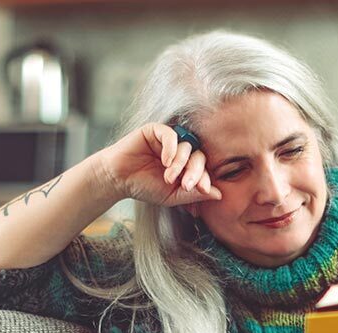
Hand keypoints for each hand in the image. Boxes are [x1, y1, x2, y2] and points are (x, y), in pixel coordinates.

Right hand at [96, 122, 221, 207]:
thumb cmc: (144, 187)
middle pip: (199, 157)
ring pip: (187, 147)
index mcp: (186, 167)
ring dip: (181, 164)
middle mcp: (180, 152)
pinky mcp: (156, 131)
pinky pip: (171, 135)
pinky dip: (172, 149)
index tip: (202, 190)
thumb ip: (194, 194)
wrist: (119, 180)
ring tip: (168, 177)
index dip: (205, 179)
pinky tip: (166, 162)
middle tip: (185, 185)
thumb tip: (219, 195)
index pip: (203, 170)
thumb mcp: (172, 196)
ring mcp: (169, 140)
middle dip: (195, 172)